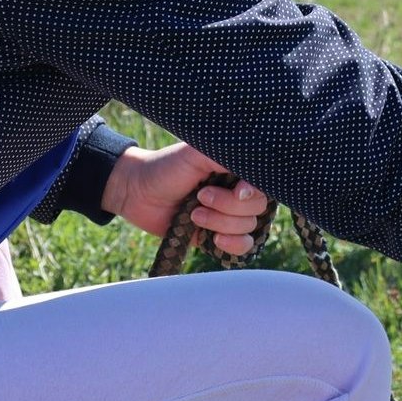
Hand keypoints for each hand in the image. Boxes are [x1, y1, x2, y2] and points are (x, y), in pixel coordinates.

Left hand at [101, 143, 269, 255]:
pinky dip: (232, 245)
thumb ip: (228, 157)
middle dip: (228, 206)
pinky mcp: (218, 236)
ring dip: (220, 222)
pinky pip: (243, 246)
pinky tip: (213, 238)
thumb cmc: (167, 167)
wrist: (136, 192)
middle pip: (258, 208)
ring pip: (249, 227)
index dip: (253, 192)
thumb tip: (254, 179)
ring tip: (193, 213)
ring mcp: (229, 215)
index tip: (237, 191)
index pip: (264, 184)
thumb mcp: (197, 154)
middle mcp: (238, 192)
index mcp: (237, 170)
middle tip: (200, 196)